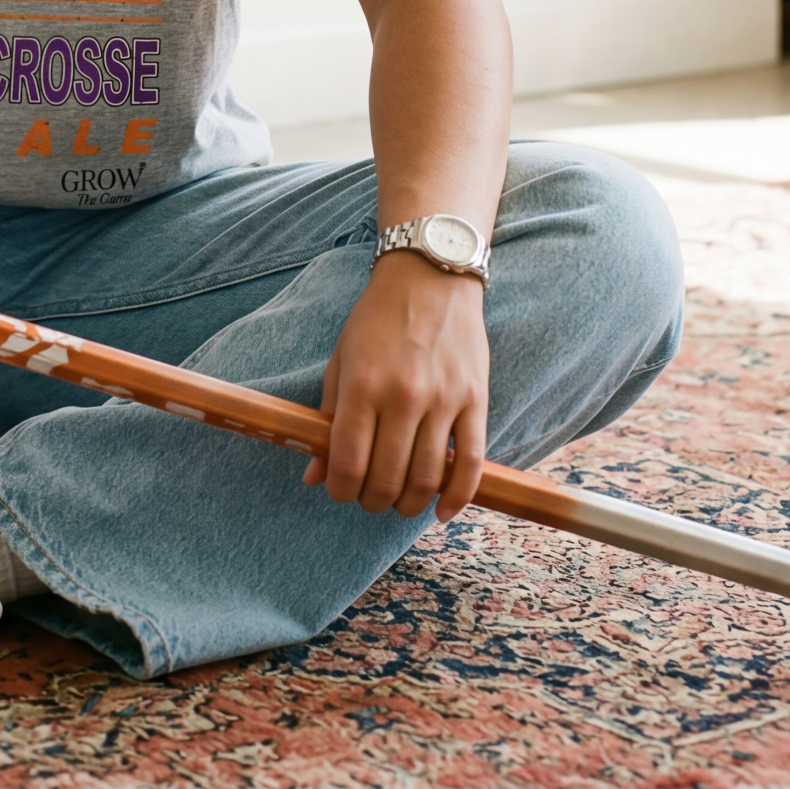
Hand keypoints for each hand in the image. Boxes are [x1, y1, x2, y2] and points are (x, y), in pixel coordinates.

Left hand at [302, 252, 488, 520]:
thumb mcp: (340, 361)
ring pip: (427, 479)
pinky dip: (458, 497)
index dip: (341, 490)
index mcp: (362, 385)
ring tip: (400, 502)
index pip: (349, 462)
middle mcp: (402, 396)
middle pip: (388, 478)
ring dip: (410, 504)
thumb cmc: (376, 321)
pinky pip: (471, 464)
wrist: (429, 278)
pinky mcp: (475, 401)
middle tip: (369, 499)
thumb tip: (314, 476)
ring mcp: (443, 400)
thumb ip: (328, 418)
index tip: (340, 492)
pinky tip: (442, 510)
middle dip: (373, 501)